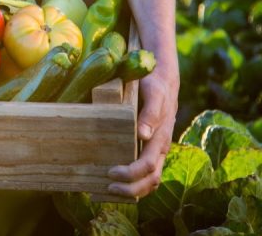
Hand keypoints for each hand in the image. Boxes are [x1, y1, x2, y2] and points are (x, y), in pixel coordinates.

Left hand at [107, 66, 178, 197]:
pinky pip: (147, 172)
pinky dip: (134, 182)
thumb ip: (150, 113)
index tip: (110, 172)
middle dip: (130, 189)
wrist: (163, 79)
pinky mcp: (150, 148)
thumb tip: (143, 135)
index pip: (148, 165)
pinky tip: (117, 183)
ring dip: (133, 190)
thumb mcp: (153, 94)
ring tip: (109, 190)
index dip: (130, 173)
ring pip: (151, 180)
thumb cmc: (155, 85)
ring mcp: (157, 150)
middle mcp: (160, 148)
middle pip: (151, 179)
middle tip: (107, 188)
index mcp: (161, 137)